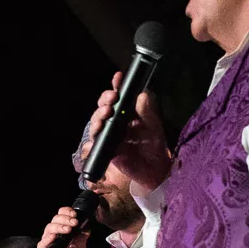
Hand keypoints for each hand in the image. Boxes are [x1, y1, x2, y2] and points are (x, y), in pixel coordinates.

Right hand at [37, 207, 90, 247]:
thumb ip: (83, 235)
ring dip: (59, 226)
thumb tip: (87, 226)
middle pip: (55, 219)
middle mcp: (53, 231)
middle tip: (74, 222)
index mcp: (62, 228)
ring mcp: (47, 239)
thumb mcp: (81, 245)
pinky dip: (49, 238)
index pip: (61, 214)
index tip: (75, 214)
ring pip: (49, 227)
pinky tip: (54, 236)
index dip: (67, 211)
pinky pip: (43, 242)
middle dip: (66, 219)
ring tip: (68, 229)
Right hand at [81, 72, 171, 191]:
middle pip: (104, 105)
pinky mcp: (106, 148)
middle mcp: (116, 121)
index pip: (120, 95)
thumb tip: (142, 95)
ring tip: (106, 112)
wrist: (153, 169)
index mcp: (128, 112)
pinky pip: (96, 142)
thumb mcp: (154, 127)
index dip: (116, 85)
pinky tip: (98, 132)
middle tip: (113, 98)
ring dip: (99, 115)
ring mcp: (109, 134)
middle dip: (105, 99)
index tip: (118, 77)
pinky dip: (94, 137)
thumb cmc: (154, 145)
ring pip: (97, 121)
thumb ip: (148, 112)